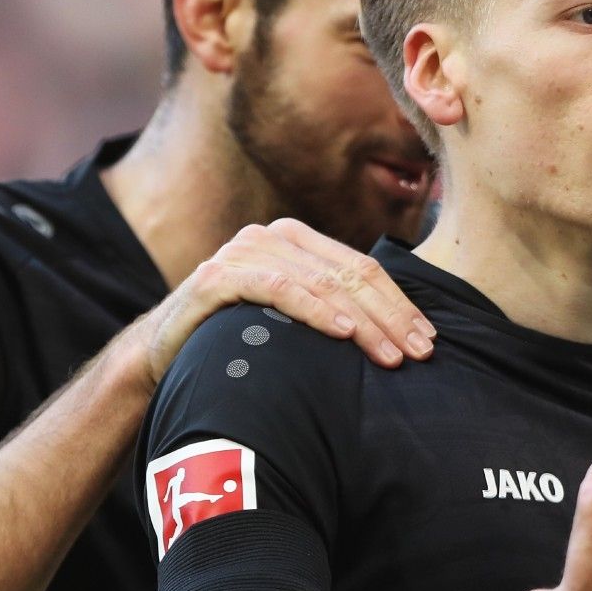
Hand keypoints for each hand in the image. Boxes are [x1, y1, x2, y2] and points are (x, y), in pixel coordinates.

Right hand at [133, 218, 434, 387]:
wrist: (162, 351)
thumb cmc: (235, 338)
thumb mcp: (288, 318)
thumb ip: (330, 309)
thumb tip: (400, 334)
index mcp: (296, 241)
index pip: (362, 267)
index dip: (400, 302)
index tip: (429, 340)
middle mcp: (271, 237)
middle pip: (349, 274)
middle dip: (390, 316)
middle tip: (419, 353)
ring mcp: (243, 253)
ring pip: (321, 282)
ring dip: (363, 320)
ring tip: (390, 353)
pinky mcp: (217, 276)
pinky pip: (277, 289)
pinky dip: (314, 309)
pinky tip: (342, 331)